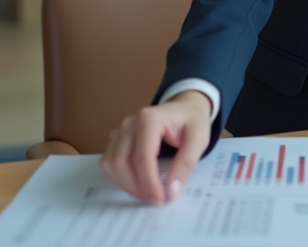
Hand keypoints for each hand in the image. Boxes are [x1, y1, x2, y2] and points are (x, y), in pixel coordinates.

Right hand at [99, 90, 213, 203]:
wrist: (184, 108)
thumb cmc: (192, 121)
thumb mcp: (199, 139)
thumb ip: (187, 162)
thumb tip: (171, 190)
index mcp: (149, 119)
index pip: (142, 157)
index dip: (149, 182)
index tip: (162, 199)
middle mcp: (129, 123)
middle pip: (122, 162)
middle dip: (137, 187)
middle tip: (156, 199)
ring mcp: (120, 130)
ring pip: (111, 165)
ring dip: (127, 184)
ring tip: (148, 192)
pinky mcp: (116, 139)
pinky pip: (108, 163)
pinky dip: (120, 177)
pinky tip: (138, 181)